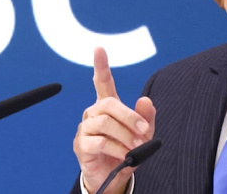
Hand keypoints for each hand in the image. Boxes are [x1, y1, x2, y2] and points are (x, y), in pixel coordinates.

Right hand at [73, 47, 155, 193]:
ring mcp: (85, 128)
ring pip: (104, 123)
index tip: (99, 49)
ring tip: (136, 147)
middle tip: (145, 132)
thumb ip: (146, 118)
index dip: (101, 65)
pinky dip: (115, 148)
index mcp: (107, 106)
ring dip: (125, 135)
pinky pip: (98, 142)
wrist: (113, 178)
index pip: (102, 82)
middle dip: (129, 117)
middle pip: (108, 104)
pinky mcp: (81, 145)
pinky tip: (124, 155)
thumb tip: (146, 100)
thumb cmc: (126, 151)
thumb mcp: (143, 135)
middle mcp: (93, 113)